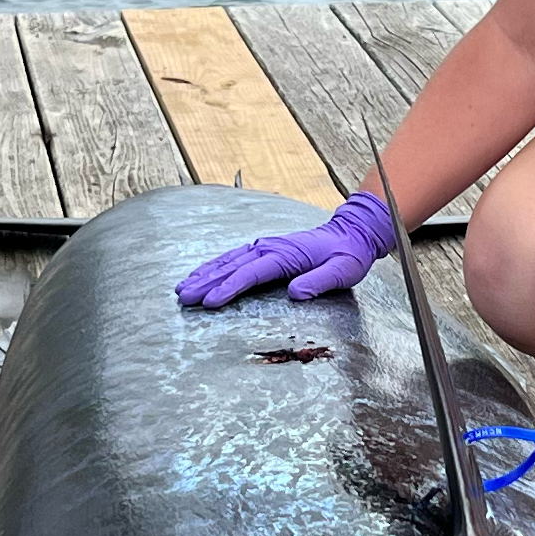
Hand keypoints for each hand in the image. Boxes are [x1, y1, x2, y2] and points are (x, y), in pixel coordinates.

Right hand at [176, 192, 398, 307]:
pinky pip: (234, 257)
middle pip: (232, 267)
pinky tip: (202, 274)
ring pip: (228, 260)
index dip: (229, 288)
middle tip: (183, 298)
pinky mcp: (265, 249)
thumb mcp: (342, 271)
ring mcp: (265, 247)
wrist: (352, 233)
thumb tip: (295, 294)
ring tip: (182, 287)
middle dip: (206, 282)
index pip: (251, 274)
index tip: (209, 302)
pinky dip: (215, 265)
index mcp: (285, 255)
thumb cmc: (348, 255)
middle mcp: (270, 248)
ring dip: (205, 273)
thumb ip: (318, 282)